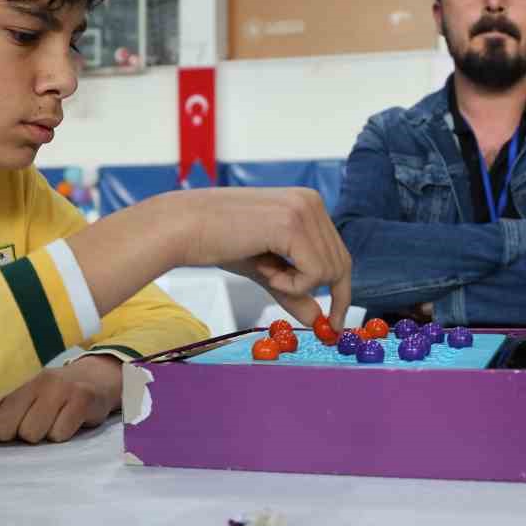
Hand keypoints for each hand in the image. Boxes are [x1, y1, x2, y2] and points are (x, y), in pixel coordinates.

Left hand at [0, 354, 121, 445]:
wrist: (94, 380)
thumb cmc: (45, 397)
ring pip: (30, 434)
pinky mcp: (81, 399)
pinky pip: (58, 434)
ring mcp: (57, 387)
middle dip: (11, 437)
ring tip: (47, 423)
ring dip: (38, 437)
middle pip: (2, 429)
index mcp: (8, 379)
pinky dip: (60, 435)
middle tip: (24, 427)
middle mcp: (31, 379)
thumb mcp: (14, 400)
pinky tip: (65, 422)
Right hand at [173, 188, 350, 329]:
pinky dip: (290, 284)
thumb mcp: (265, 269)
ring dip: (295, 285)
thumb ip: (293, 290)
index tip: (335, 323)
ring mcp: (304, 210)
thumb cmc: (217, 242)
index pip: (339, 254)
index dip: (341, 292)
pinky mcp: (292, 225)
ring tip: (263, 271)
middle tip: (293, 305)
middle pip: (340, 265)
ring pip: (328, 272)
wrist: (183, 226)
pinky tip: (263, 269)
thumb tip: (317, 319)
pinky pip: (313, 274)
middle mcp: (311, 202)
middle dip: (319, 293)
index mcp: (307, 203)